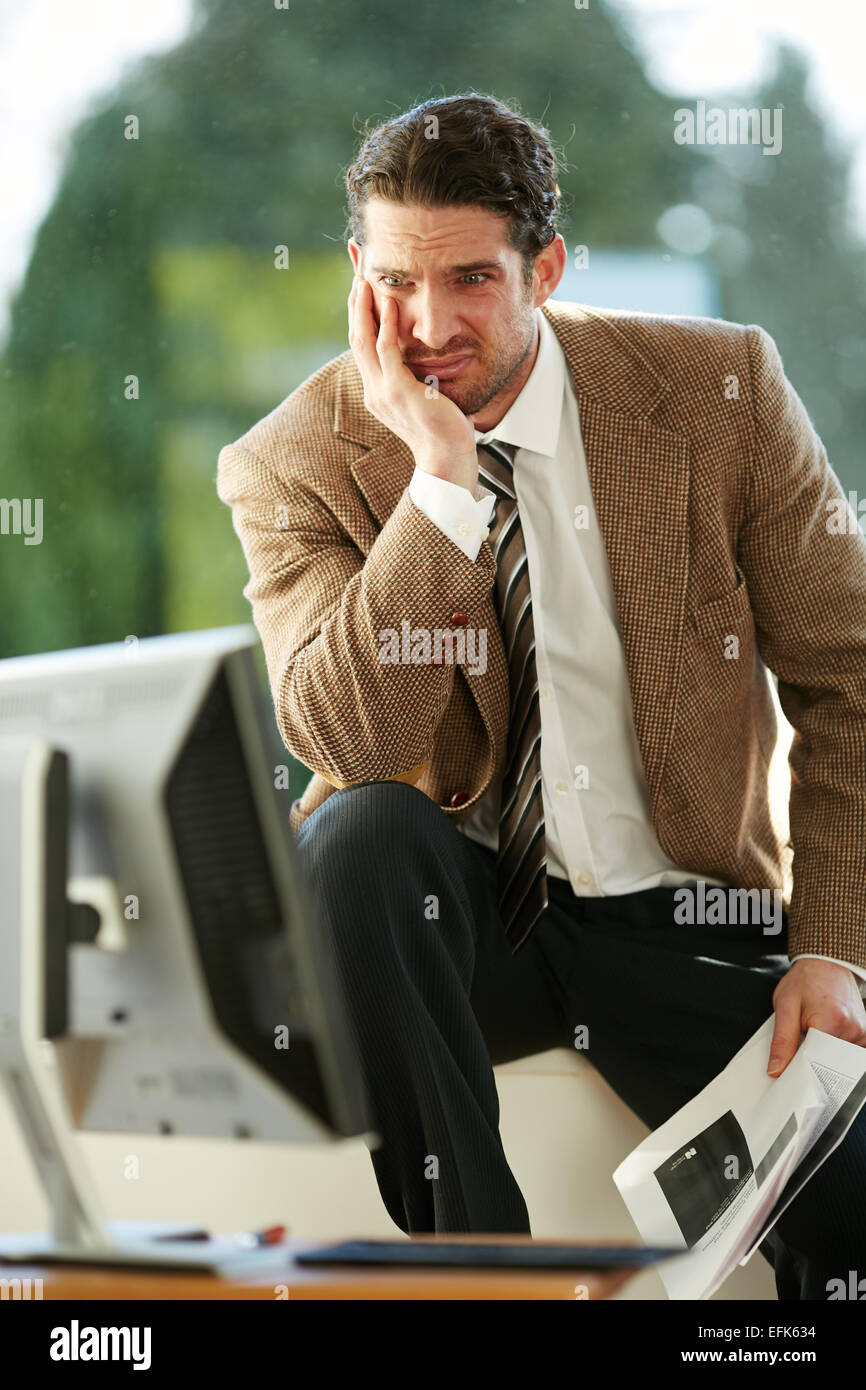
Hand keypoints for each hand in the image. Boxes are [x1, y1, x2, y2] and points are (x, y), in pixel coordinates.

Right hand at [348, 276, 478, 493]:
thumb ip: (415, 377)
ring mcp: (382, 391)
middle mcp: (373, 390)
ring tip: (365, 279)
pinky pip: (387, 350)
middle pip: (356, 338)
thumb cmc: (443, 431)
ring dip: (364, 307)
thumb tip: (422, 358)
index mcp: (377, 392)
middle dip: (355, 304)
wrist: (447, 459)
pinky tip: (391, 301)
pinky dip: (387, 324)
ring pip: (364, 340)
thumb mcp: (423, 399)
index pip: (362, 346)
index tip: (360, 289)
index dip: (358, 316)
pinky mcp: (398, 391)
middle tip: (357, 273)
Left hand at [768, 958, 865, 1075]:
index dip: (798, 1067)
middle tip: (801, 1040)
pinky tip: (826, 1033)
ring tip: (815, 1031)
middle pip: (828, 1064)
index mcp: (831, 1022)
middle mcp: (852, 1029)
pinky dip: (833, 1049)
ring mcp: (861, 1033)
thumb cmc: (805, 981)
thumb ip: (782, 1041)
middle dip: (811, 1059)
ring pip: (837, 1060)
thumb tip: (776, 1069)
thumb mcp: (785, 1006)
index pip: (815, 1063)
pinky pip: (847, 1053)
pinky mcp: (864, 1034)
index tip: (787, 1069)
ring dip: (822, 1053)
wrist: (825, 964)